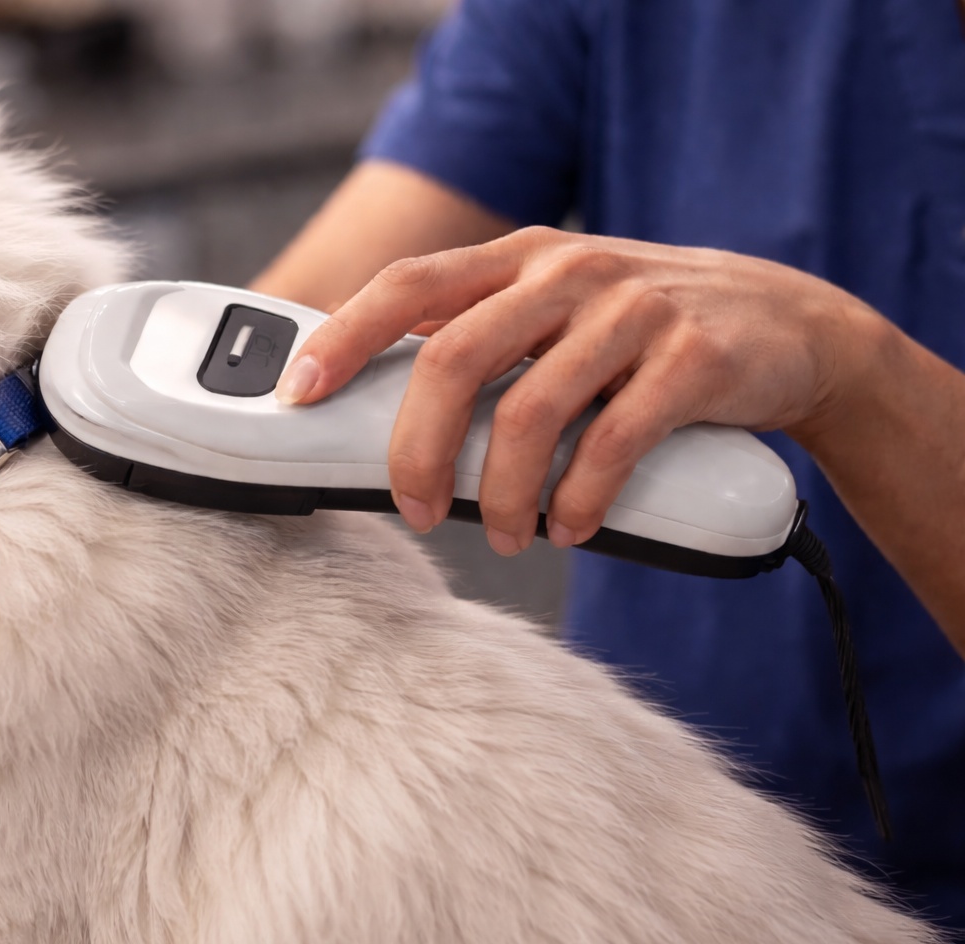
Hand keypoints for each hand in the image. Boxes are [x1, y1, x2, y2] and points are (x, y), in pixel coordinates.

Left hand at [274, 227, 889, 552]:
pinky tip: (571, 527)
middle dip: (418, 450)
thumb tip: (378, 411)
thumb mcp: (559, 311)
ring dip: (502, 493)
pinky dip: (580, 499)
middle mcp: (568, 273)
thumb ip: (484, 338)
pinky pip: (613, 441)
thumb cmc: (643, 332)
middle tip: (415, 511)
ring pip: (530, 412)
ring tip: (507, 536)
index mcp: (519, 260)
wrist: (791, 324)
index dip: (345, 336)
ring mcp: (633, 311)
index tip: (299, 392)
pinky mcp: (694, 359)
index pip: (409, 286)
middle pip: (454, 360)